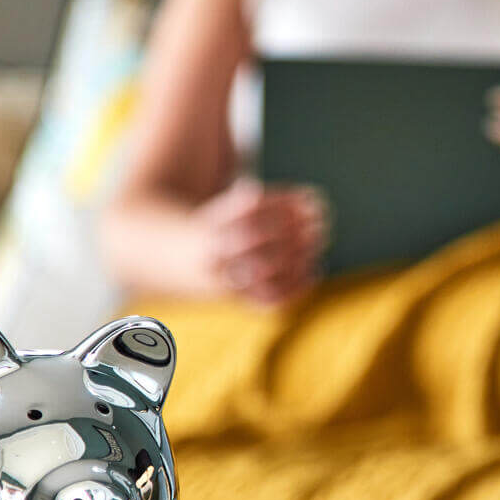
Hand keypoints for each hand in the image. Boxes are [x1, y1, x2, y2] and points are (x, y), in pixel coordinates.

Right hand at [192, 178, 327, 304]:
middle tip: (319, 223)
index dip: (283, 203)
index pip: (248, 209)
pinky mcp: (237, 301)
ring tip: (319, 242)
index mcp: (211, 224)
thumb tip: (308, 199)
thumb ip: (262, 202)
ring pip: (262, 270)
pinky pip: (269, 299)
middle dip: (289, 229)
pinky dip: (295, 287)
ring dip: (296, 256)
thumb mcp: (228, 208)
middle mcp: (214, 252)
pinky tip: (314, 270)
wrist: (180, 266)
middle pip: (252, 238)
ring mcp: (224, 279)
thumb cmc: (218, 231)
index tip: (310, 199)